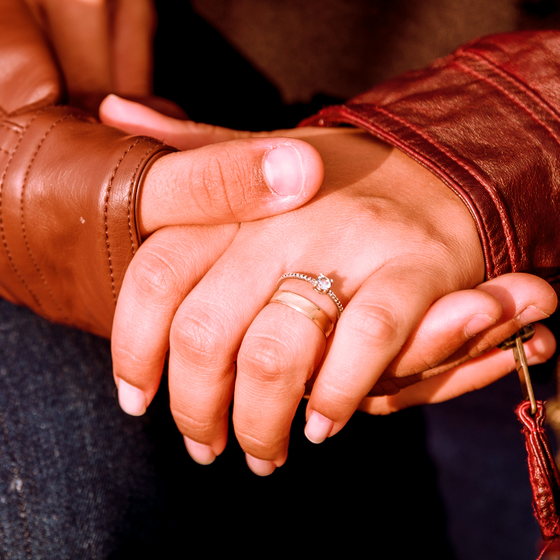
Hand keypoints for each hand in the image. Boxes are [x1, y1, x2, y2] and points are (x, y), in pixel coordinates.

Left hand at [103, 96, 557, 472]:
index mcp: (234, 198)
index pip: (155, 274)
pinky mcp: (416, 267)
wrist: (449, 162)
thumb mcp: (257, 158)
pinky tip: (323, 423)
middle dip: (196, 406)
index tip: (134, 398)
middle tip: (205, 445)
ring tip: (263, 450)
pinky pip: (365, 344)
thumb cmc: (335, 181)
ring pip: (274, 353)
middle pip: (204, 331)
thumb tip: (110, 109)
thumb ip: (189, 154)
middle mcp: (280, 217)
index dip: (132, 346)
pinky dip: (337, 397)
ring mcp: (349, 240)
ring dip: (261, 421)